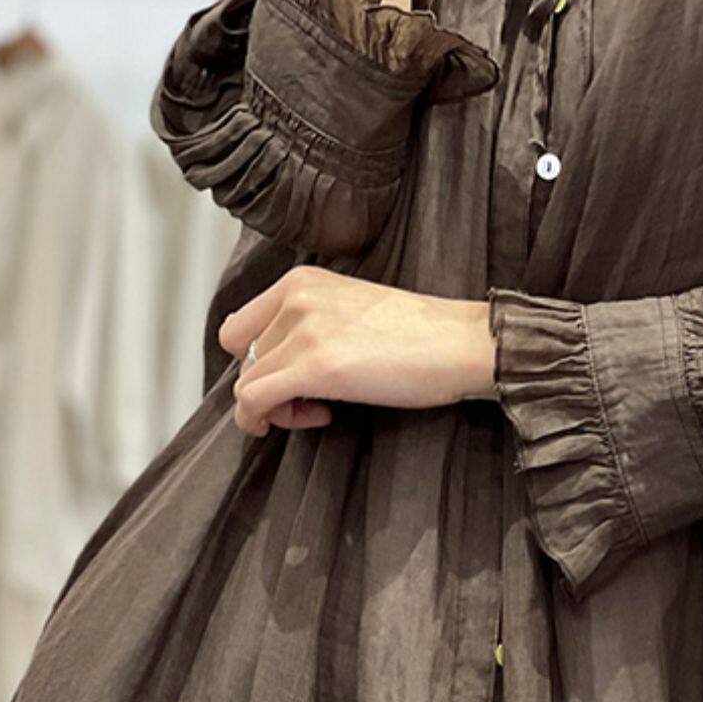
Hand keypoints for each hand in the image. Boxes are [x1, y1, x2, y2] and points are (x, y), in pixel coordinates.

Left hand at [218, 265, 495, 436]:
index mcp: (300, 281)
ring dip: (276, 408)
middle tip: (308, 401)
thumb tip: (280, 366)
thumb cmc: (420, 334)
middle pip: (243, 357)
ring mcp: (301, 331)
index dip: (257, 360)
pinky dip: (264, 420)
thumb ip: (311, 324)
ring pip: (247, 382)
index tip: (293, 376)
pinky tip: (315, 419)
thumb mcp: (351, 310)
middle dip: (268, 385)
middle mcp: (294, 298)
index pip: (241, 327)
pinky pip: (252, 401)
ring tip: (321, 411)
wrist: (461, 343)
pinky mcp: (312, 366)